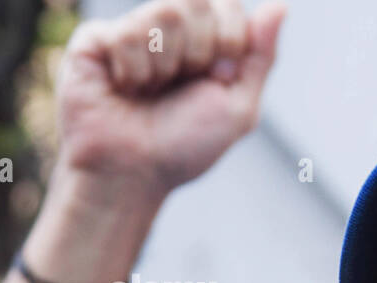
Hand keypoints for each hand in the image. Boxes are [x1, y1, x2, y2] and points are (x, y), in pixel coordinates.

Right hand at [55, 0, 285, 197]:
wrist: (134, 171)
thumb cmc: (186, 145)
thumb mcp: (239, 106)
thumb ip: (260, 54)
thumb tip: (281, 5)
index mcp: (205, 40)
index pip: (227, 5)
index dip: (228, 42)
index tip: (218, 78)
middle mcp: (169, 30)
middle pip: (196, 1)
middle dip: (199, 53)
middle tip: (180, 86)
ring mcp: (131, 30)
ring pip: (163, 12)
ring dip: (166, 66)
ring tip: (150, 91)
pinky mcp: (95, 39)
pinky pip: (125, 33)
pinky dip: (133, 71)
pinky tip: (123, 89)